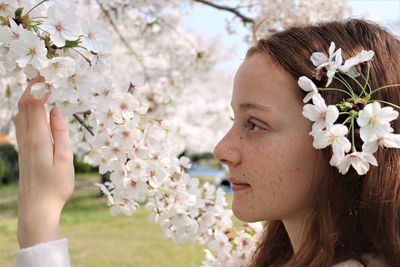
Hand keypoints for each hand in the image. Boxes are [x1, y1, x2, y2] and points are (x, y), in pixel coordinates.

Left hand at [14, 76, 74, 248]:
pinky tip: (34, 110)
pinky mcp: (24, 151)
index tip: (48, 74)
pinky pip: (22, 124)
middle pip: (23, 106)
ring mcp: (23, 145)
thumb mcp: (64, 159)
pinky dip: (27, 110)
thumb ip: (60, 133)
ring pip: (20, 114)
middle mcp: (27, 139)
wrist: (37, 208)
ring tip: (40, 87)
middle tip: (44, 75)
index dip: (39, 87)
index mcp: (38, 139)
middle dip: (31, 88)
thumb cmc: (55, 186)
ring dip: (28, 98)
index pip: (34, 105)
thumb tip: (56, 110)